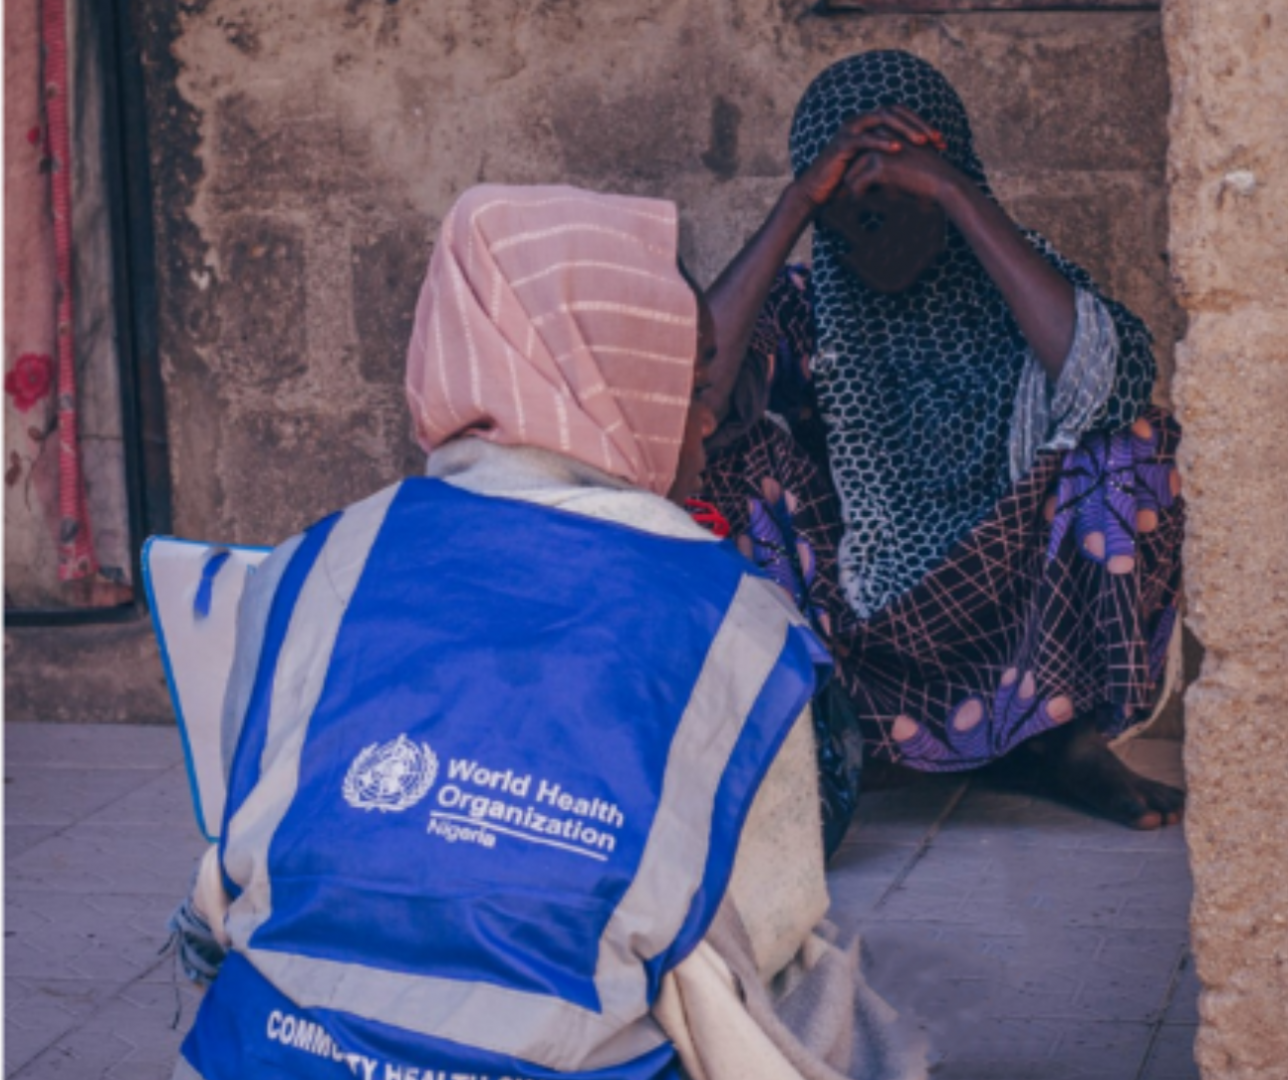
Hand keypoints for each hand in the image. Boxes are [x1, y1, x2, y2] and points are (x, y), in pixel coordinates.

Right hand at [791, 107, 944, 209]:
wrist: (818, 193)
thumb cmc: (847, 183)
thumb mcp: (875, 168)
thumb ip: (893, 160)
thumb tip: (923, 164)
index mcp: (870, 124)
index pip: (902, 115)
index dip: (923, 125)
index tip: (941, 142)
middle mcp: (861, 121)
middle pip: (895, 112)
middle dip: (919, 125)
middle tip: (937, 139)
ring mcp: (850, 130)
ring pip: (882, 120)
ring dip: (905, 129)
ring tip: (922, 142)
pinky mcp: (842, 144)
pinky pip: (865, 138)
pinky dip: (882, 142)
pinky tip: (898, 149)